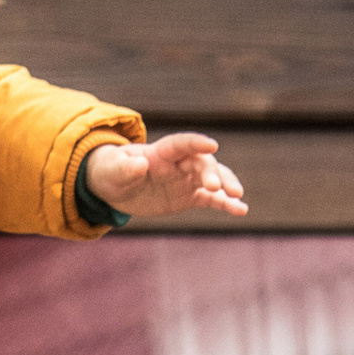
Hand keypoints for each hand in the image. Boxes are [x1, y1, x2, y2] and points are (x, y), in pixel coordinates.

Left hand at [87, 132, 247, 221]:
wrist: (116, 187)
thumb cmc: (113, 171)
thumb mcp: (113, 170)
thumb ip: (126, 167)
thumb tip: (140, 164)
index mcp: (161, 152)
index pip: (182, 144)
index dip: (196, 143)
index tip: (211, 144)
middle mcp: (179, 163)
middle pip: (201, 163)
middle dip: (211, 172)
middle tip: (216, 187)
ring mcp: (187, 179)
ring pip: (213, 179)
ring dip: (226, 186)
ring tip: (237, 198)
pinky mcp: (190, 196)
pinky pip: (211, 199)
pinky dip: (226, 204)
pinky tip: (241, 211)